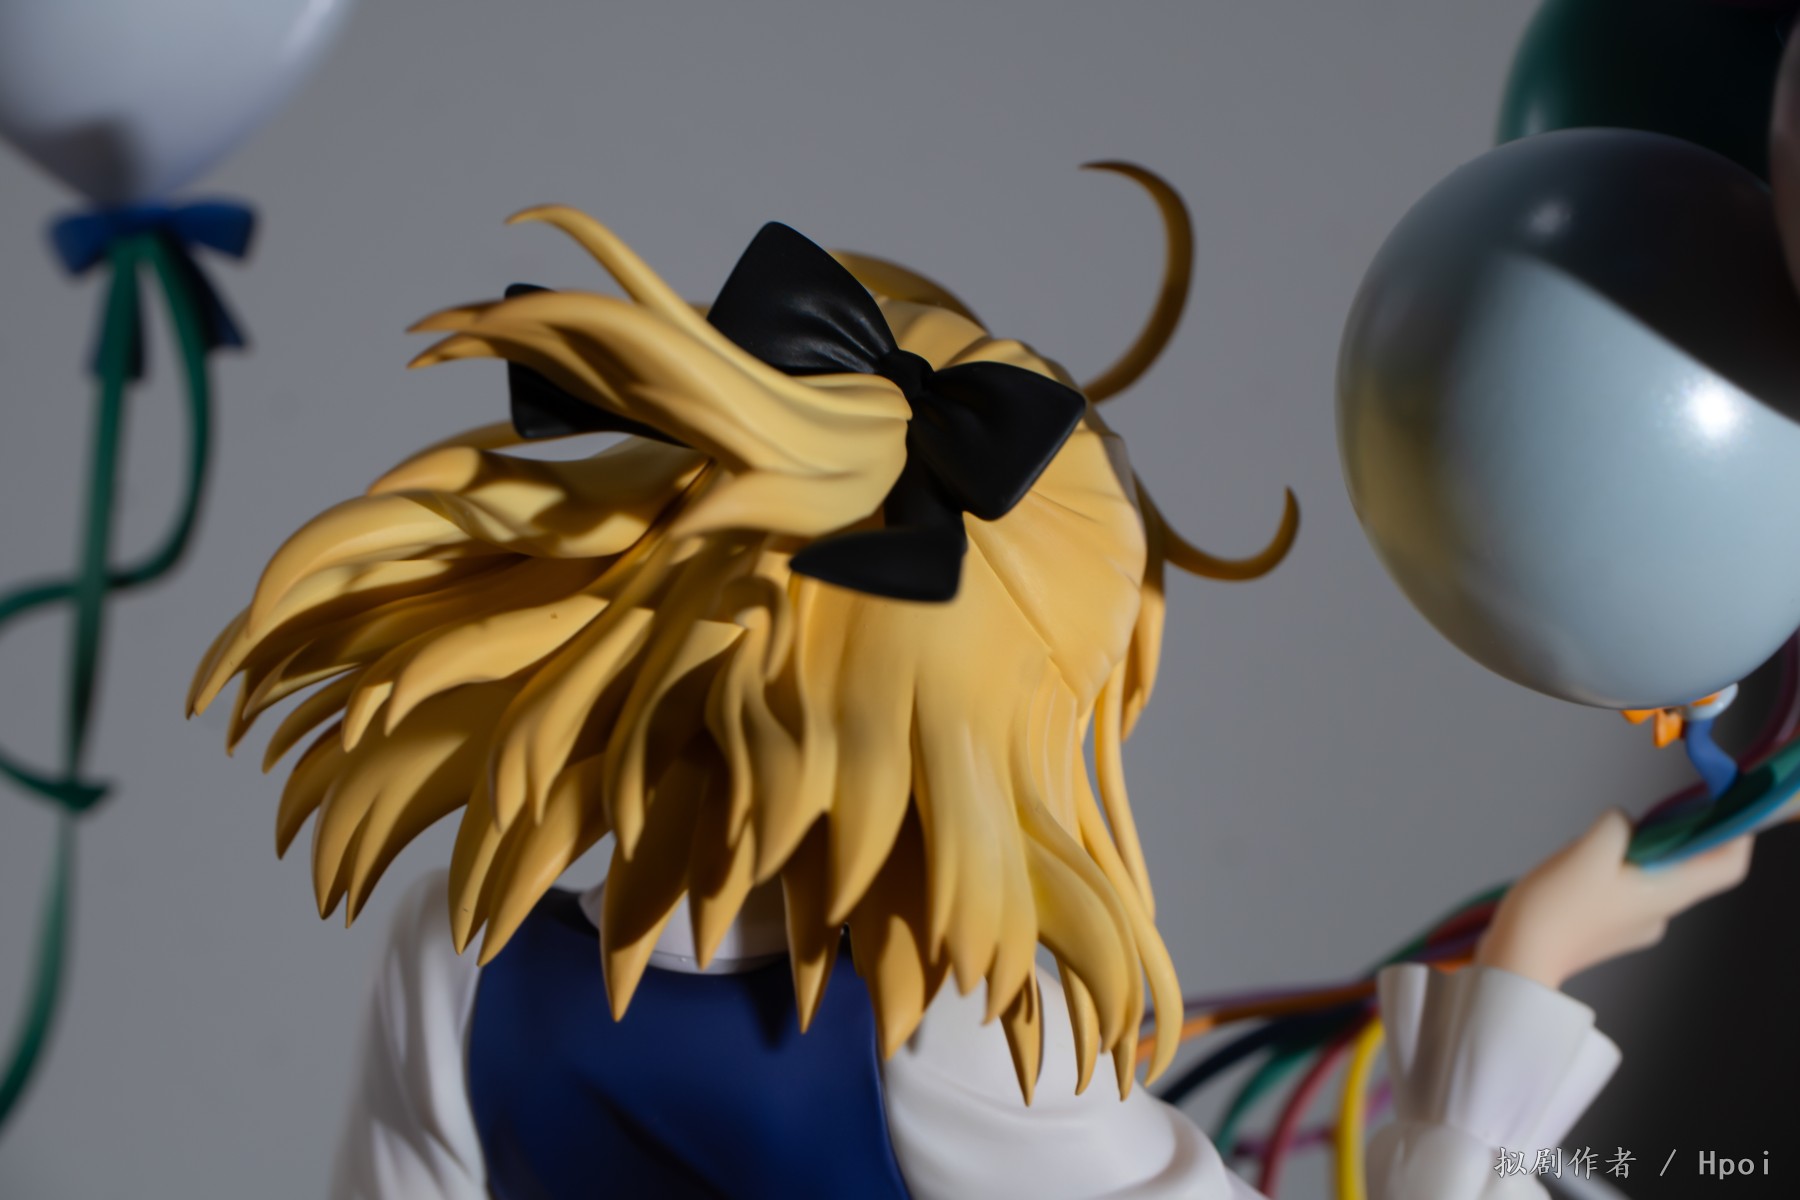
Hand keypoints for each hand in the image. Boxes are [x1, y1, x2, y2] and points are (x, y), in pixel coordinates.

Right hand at [1473, 810, 1751, 989]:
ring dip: (1626, 850)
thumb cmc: (1557, 907)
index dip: (1736, 833)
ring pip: (1648, 872)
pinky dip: (1608, 868)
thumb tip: (1623, 823)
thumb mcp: (1590, 848)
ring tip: (1585, 848)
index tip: (1722, 804)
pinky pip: (1623, 887)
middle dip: (1662, 833)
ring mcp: (1635, 923)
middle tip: (1636, 815)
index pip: (1728, 865)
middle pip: (1685, 864)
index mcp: (1669, 893)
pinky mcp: (1609, 926)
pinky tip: (1573, 867)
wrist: (1518, 957)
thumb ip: (1617, 824)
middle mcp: (1661, 912)